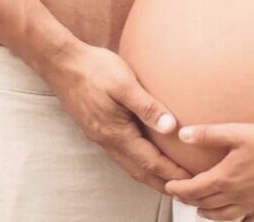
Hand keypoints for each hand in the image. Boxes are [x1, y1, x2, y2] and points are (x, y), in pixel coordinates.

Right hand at [49, 43, 191, 193]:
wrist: (62, 64)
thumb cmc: (94, 69)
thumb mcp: (124, 83)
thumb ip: (147, 106)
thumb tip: (171, 128)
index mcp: (116, 133)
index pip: (150, 162)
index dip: (172, 173)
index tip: (192, 181)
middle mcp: (108, 140)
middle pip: (140, 171)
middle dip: (163, 183)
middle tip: (185, 190)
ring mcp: (101, 136)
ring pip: (130, 165)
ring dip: (150, 175)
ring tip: (170, 179)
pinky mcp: (97, 128)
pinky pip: (122, 154)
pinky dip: (138, 162)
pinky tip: (145, 155)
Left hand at [165, 122, 253, 220]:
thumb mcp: (235, 131)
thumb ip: (207, 134)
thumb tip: (183, 134)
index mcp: (225, 178)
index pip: (194, 189)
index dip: (179, 188)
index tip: (169, 185)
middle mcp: (236, 196)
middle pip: (206, 204)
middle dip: (190, 200)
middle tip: (180, 195)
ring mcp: (252, 205)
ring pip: (223, 217)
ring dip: (208, 214)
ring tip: (200, 209)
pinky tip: (235, 220)